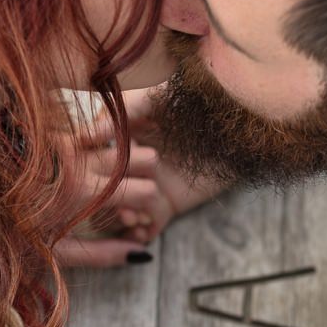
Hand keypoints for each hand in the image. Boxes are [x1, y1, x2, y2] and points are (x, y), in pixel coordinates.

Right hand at [55, 89, 227, 265]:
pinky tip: (144, 229)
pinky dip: (142, 230)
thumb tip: (85, 134)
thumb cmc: (198, 101)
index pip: (98, 156)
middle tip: (117, 203)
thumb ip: (121, 110)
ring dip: (123, 216)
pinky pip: (148, 223)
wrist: (241, 123)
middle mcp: (133, 161)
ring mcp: (150, 184)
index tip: (93, 177)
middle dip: (109, 198)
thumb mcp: (156, 95)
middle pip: (108, 185)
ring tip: (132, 218)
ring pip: (124, 207)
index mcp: (124, 133)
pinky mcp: (168, 204)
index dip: (96, 169)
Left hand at [55, 132, 163, 267]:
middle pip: (147, 158)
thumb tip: (142, 254)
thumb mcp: (57, 255)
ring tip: (105, 181)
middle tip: (124, 198)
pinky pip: (95, 131)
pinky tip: (83, 163)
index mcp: (86, 193)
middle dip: (143, 179)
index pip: (149, 190)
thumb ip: (104, 254)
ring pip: (124, 139)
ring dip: (126, 159)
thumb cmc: (6, 235)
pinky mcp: (53, 128)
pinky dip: (100, 145)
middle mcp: (82, 159)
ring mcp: (67, 138)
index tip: (134, 218)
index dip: (148, 207)